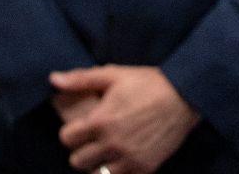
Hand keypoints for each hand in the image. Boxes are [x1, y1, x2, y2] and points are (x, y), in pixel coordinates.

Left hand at [49, 65, 199, 173]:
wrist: (184, 97)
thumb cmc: (147, 83)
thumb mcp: (113, 75)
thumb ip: (81, 79)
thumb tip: (54, 79)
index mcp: (100, 121)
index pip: (67, 139)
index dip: (69, 134)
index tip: (78, 129)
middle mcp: (112, 144)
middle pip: (78, 162)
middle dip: (81, 151)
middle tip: (90, 142)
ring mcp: (129, 159)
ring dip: (98, 165)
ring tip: (105, 153)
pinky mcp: (146, 168)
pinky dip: (119, 172)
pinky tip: (122, 160)